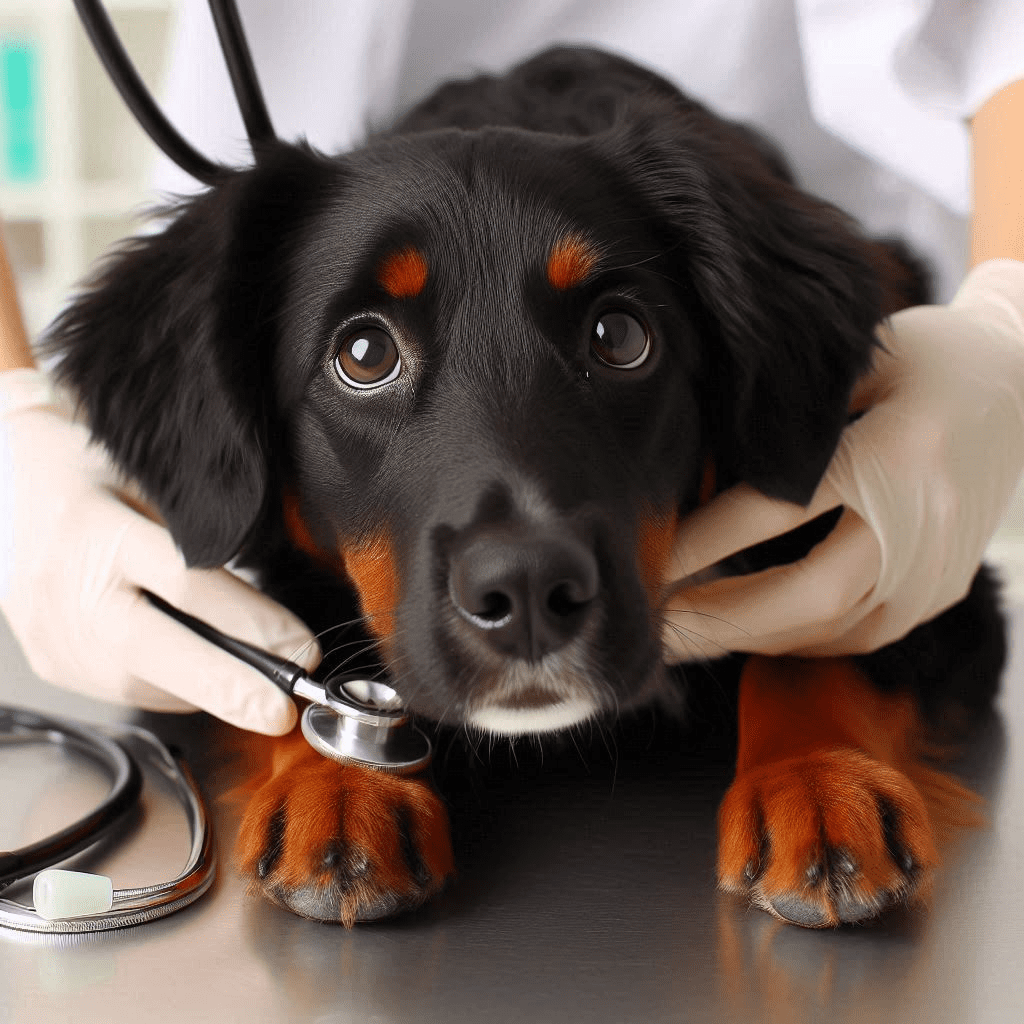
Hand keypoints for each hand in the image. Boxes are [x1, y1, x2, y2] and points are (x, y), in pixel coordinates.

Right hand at [0, 371, 319, 733]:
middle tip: (281, 711)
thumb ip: (199, 529)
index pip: (187, 586)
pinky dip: (172, 690)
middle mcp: (68, 587)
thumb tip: (265, 595)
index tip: (302, 648)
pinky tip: (206, 680)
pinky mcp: (51, 660)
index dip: (251, 623)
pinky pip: (119, 689)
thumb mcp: (147, 476)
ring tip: (258, 690)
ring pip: (137, 683)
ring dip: (206, 693)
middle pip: (154, 653)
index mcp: (97, 529)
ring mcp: (52, 631)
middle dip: (227, 688)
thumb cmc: (85, 466)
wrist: (2, 483)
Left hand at [663, 258, 1023, 659]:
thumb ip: (787, 414)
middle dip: (723, 620)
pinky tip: (752, 628)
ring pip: (836, 627)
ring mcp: (938, 566)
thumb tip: (697, 471)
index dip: (703, 545)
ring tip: (690, 637)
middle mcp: (921, 521)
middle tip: (656, 632)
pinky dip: (800, 637)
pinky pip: (863, 632)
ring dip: (755, 638)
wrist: (1022, 384)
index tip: (648, 562)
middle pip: (810, 596)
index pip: (776, 512)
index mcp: (893, 454)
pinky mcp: (943, 589)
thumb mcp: (858, 360)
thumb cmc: (924, 360)